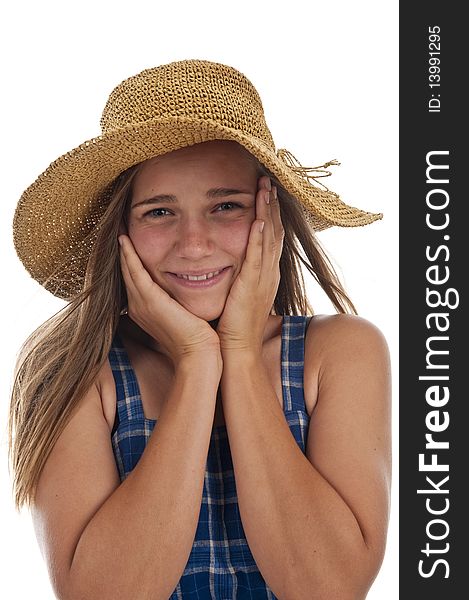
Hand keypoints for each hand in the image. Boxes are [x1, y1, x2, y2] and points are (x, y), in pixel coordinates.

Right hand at [119, 235, 221, 365]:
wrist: (199, 354)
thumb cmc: (198, 338)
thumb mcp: (185, 314)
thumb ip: (180, 300)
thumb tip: (187, 288)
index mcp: (145, 309)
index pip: (135, 278)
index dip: (130, 259)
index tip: (129, 239)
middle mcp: (138, 306)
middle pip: (126, 272)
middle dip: (122, 250)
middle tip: (118, 227)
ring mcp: (140, 304)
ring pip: (126, 269)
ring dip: (122, 248)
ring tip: (118, 227)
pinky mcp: (149, 301)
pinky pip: (134, 271)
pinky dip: (128, 254)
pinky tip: (124, 239)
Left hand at [216, 176, 283, 352]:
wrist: (236, 351)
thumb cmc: (233, 327)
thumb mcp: (238, 295)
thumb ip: (237, 277)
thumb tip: (227, 264)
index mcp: (265, 274)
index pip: (269, 237)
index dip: (269, 213)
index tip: (265, 192)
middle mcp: (269, 273)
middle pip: (274, 231)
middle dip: (272, 205)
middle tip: (268, 180)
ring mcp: (263, 279)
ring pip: (268, 238)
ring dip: (267, 211)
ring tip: (265, 188)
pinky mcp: (251, 287)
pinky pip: (257, 257)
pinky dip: (258, 237)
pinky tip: (257, 219)